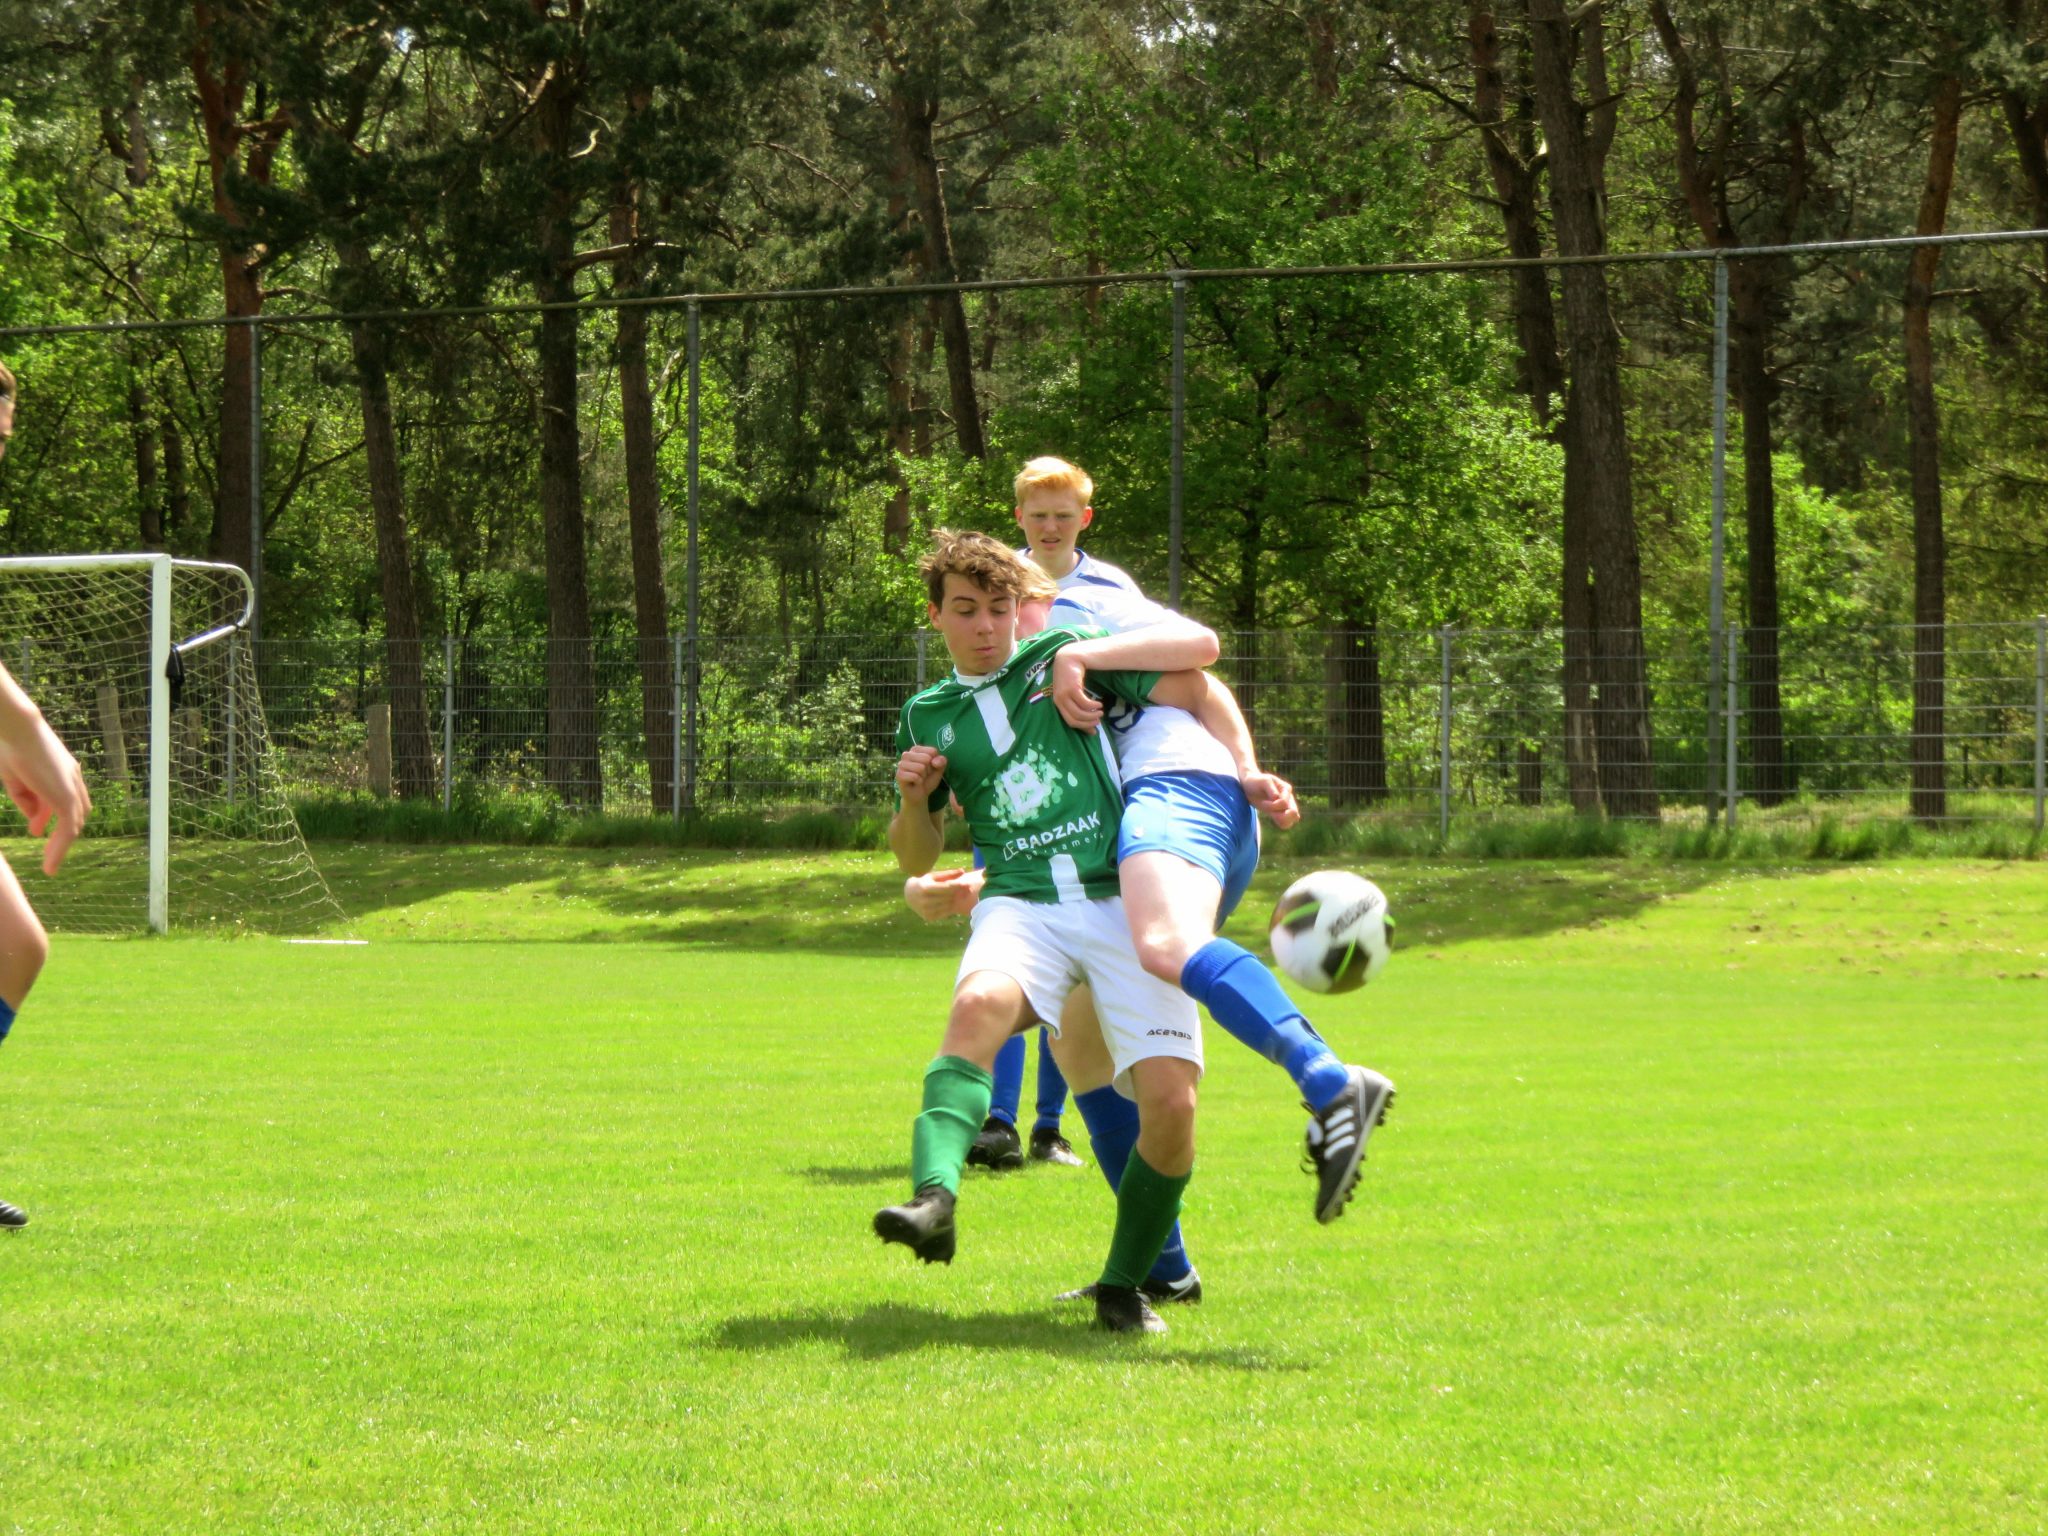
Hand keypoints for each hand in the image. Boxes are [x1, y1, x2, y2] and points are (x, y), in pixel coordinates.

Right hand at [0, 715, 91, 874]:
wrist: (16, 730)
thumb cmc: (10, 747)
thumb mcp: (17, 778)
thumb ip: (27, 798)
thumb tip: (34, 820)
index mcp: (63, 771)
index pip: (66, 799)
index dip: (52, 816)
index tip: (36, 829)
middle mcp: (72, 779)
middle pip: (75, 813)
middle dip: (60, 832)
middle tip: (46, 849)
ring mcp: (72, 788)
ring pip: (73, 825)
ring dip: (61, 846)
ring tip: (50, 866)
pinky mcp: (67, 798)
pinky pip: (67, 830)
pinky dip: (60, 848)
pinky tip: (50, 864)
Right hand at [895, 745, 946, 803]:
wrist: (919, 795)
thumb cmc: (928, 780)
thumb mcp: (939, 769)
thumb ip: (941, 761)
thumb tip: (934, 761)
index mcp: (916, 749)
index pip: (932, 751)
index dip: (935, 762)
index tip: (930, 768)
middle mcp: (906, 754)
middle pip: (926, 758)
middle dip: (928, 770)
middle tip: (923, 775)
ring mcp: (901, 764)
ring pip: (921, 767)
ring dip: (923, 776)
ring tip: (919, 779)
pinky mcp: (899, 774)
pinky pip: (915, 776)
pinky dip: (919, 782)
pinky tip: (915, 783)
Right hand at [903, 865, 983, 921]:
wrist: (909, 895)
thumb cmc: (924, 882)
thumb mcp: (933, 876)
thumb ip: (948, 874)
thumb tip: (963, 871)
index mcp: (925, 888)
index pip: (946, 887)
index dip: (957, 885)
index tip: (966, 883)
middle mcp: (924, 900)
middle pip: (948, 897)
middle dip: (958, 892)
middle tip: (967, 889)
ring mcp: (926, 910)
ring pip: (948, 905)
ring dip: (955, 900)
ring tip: (960, 895)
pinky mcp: (928, 917)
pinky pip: (945, 913)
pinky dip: (950, 907)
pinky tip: (952, 902)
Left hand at [1052, 650, 1102, 729]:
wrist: (1068, 658)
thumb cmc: (1072, 677)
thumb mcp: (1074, 694)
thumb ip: (1080, 708)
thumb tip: (1092, 727)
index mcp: (1058, 704)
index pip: (1070, 722)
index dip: (1083, 727)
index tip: (1094, 730)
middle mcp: (1059, 701)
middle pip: (1074, 720)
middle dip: (1088, 723)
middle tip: (1098, 721)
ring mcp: (1064, 695)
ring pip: (1079, 713)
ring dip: (1092, 715)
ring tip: (1100, 712)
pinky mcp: (1072, 689)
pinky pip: (1084, 703)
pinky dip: (1092, 706)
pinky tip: (1099, 704)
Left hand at [1241, 770, 1299, 829]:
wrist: (1250, 785)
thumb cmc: (1256, 781)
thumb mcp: (1263, 782)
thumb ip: (1271, 789)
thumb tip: (1277, 798)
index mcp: (1286, 789)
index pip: (1284, 802)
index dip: (1272, 805)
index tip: (1262, 802)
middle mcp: (1289, 798)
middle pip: (1294, 813)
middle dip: (1280, 816)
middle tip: (1268, 811)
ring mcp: (1286, 806)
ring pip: (1293, 819)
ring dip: (1281, 820)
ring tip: (1271, 814)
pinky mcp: (1280, 812)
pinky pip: (1287, 822)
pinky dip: (1282, 823)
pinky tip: (1273, 817)